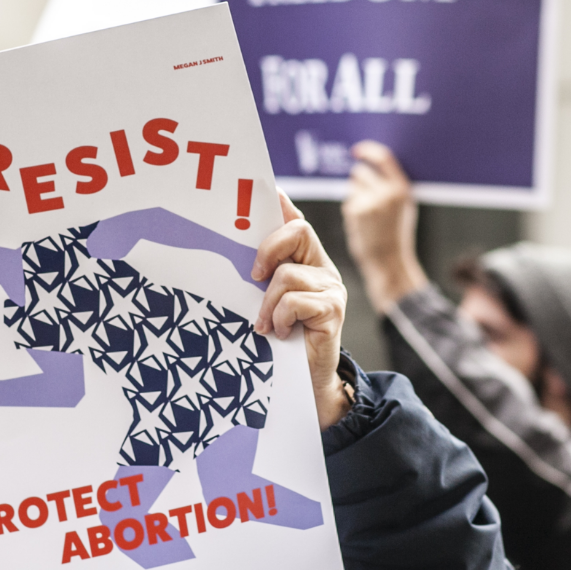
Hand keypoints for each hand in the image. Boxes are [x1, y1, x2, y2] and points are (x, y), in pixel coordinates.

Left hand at [251, 189, 348, 428]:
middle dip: (269, 249)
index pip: (296, 222)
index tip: (268, 188)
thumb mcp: (266, 302)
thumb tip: (238, 254)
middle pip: (298, 231)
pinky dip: (280, 317)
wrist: (307, 381)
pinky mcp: (333, 310)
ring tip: (266, 325)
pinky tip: (280, 333)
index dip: (283, 203)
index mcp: (306, 261)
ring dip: (268, 304)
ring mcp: (331, 288)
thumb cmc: (281, 340)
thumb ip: (261, 277)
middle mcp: (323, 268)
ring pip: (288, 274)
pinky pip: (296, 300)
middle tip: (254, 276)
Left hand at [341, 140, 427, 313]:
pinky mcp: (355, 212)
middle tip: (366, 198)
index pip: (383, 158)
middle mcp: (387, 193)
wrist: (388, 260)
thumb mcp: (403, 206)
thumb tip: (372, 163)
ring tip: (368, 215)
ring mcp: (370, 202)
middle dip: (360, 181)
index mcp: (402, 189)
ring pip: (352, 187)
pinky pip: (349, 202)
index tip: (358, 150)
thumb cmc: (395, 233)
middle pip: (360, 172)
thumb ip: (391, 185)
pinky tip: (362, 224)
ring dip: (356, 196)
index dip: (368, 151)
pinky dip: (353, 210)